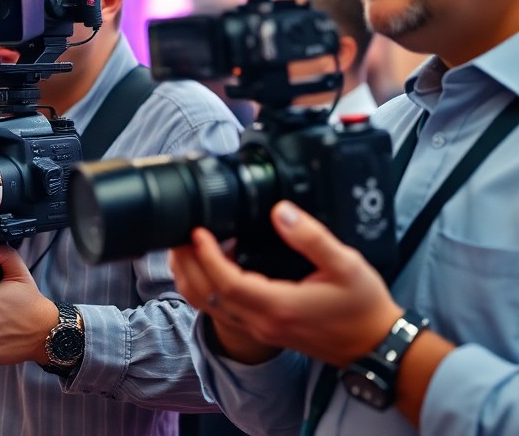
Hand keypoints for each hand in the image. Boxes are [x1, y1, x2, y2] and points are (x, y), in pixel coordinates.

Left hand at [169, 201, 401, 368]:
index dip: (206, 256)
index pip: (225, 283)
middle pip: (205, 295)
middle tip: (180, 233)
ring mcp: (259, 330)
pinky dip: (207, 287)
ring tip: (189, 246)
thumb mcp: (345, 263)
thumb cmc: (363, 306)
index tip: (197, 230)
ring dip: (192, 277)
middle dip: (187, 263)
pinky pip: (220, 310)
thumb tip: (280, 211)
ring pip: (208, 306)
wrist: (376, 346)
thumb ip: (310, 236)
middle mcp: (262, 323)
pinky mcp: (262, 331)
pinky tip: (214, 263)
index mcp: (278, 307)